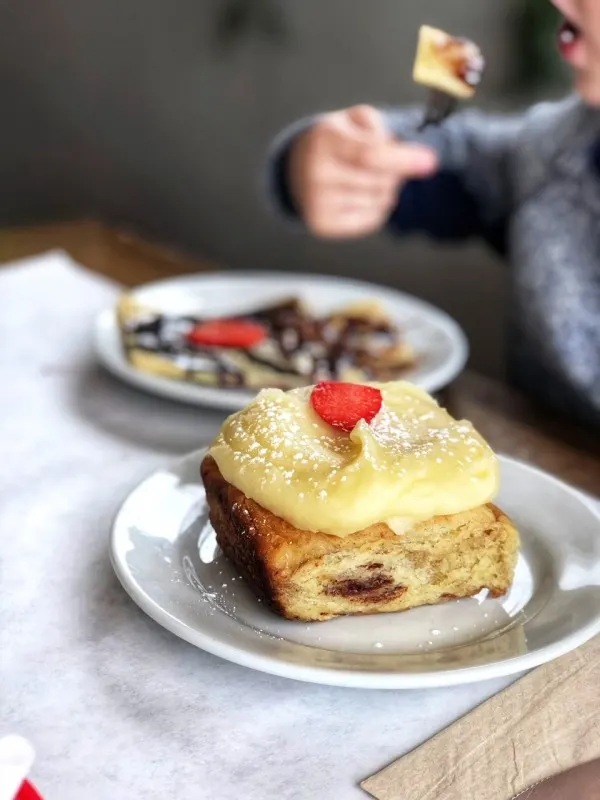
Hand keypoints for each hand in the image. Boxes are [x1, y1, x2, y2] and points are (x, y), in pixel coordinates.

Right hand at [288, 105, 437, 237]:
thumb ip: (383, 130)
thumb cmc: (336, 140)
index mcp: (324, 140)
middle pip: (380, 181)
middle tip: (383, 162)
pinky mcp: (322, 224)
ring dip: (385, 190)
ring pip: (379, 202)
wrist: (298, 167)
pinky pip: (371, 220)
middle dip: (395, 172)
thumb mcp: (355, 119)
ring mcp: (317, 202)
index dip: (403, 159)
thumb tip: (414, 158)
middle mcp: (316, 173)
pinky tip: (360, 195)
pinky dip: (376, 208)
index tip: (430, 162)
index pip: (370, 155)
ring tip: (366, 178)